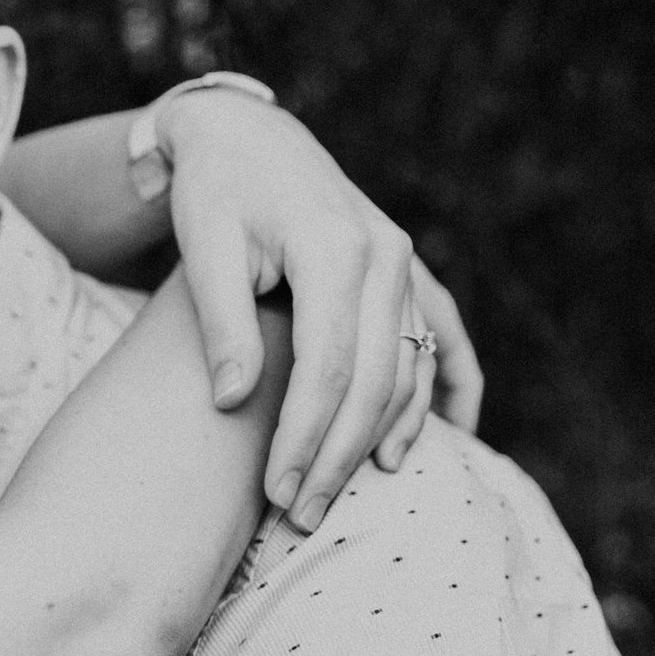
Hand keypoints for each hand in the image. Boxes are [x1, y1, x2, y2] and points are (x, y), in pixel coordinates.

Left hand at [158, 88, 483, 528]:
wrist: (245, 137)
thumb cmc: (214, 192)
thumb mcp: (204, 247)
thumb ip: (222, 324)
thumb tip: (234, 401)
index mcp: (335, 248)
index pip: (329, 367)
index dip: (305, 438)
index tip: (275, 493)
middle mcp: (386, 256)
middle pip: (374, 381)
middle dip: (338, 457)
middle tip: (298, 518)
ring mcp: (404, 264)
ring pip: (407, 370)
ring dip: (381, 438)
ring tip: (340, 497)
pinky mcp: (406, 273)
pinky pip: (441, 341)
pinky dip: (444, 391)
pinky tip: (450, 438)